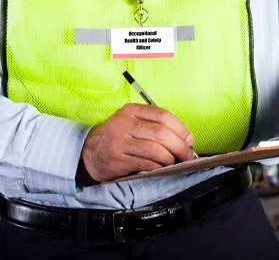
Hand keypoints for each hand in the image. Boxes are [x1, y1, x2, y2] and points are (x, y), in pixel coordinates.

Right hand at [80, 103, 195, 182]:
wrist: (89, 151)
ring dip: (169, 158)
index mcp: (131, 110)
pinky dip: (158, 167)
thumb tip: (183, 138)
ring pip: (154, 149)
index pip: (162, 115)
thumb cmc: (118, 135)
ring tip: (173, 161)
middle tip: (187, 154)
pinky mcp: (118, 160)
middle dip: (179, 146)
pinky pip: (145, 164)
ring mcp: (120, 142)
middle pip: (161, 133)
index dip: (180, 128)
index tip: (189, 139)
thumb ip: (153, 124)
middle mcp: (125, 124)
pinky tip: (160, 168)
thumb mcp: (131, 121)